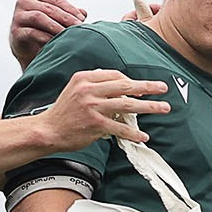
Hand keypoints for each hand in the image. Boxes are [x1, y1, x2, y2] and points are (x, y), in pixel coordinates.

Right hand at [7, 0, 86, 63]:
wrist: (30, 49)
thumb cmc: (46, 29)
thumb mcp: (58, 19)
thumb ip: (69, 14)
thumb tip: (83, 12)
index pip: (55, 0)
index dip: (70, 9)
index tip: (82, 18)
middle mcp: (23, 2)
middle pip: (48, 8)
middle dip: (66, 18)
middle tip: (79, 27)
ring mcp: (18, 16)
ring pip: (39, 17)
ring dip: (56, 26)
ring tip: (69, 34)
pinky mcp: (15, 31)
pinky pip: (32, 32)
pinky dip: (46, 37)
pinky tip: (56, 42)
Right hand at [35, 68, 169, 150]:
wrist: (47, 130)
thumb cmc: (64, 112)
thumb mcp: (76, 89)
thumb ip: (95, 84)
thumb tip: (120, 83)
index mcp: (84, 78)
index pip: (115, 75)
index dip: (132, 81)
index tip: (145, 86)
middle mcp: (88, 90)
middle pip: (125, 86)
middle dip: (148, 86)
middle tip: (163, 88)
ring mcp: (92, 107)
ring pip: (127, 105)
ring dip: (149, 107)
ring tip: (163, 108)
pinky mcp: (94, 124)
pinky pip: (120, 128)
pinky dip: (133, 133)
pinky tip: (143, 136)